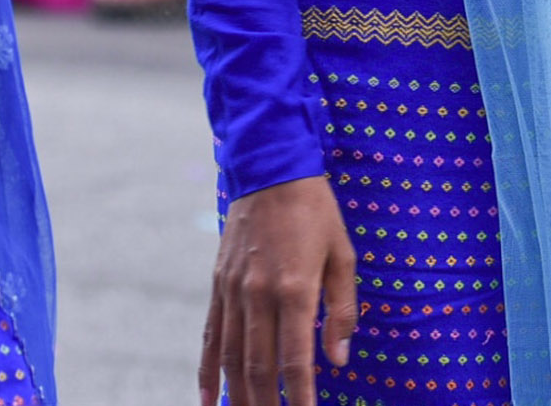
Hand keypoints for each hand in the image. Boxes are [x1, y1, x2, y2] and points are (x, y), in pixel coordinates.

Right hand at [199, 174, 357, 404]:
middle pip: (258, 368)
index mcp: (296, 289)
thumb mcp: (343, 255)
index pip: (295, 360)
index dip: (301, 397)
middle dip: (267, 405)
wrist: (270, 168)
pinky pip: (210, 337)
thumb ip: (342, 310)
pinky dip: (208, 372)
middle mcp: (259, 295)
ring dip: (238, 397)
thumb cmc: (315, 212)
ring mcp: (233, 292)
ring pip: (231, 359)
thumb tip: (339, 359)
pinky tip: (209, 400)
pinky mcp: (218, 286)